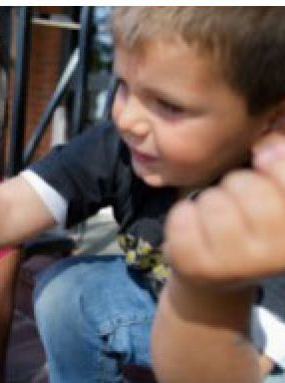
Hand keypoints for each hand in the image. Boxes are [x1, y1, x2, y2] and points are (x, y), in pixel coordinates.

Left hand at [164, 138, 284, 287]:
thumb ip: (277, 163)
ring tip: (213, 218)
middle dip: (235, 183)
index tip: (262, 163)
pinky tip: (192, 228)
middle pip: (246, 186)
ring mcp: (236, 266)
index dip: (273, 162)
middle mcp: (275, 256)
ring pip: (212, 201)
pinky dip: (182, 215)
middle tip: (234, 201)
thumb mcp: (271, 195)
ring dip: (206, 201)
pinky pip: (182, 218)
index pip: (284, 177)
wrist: (216, 277)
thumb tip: (267, 144)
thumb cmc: (248, 224)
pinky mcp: (198, 268)